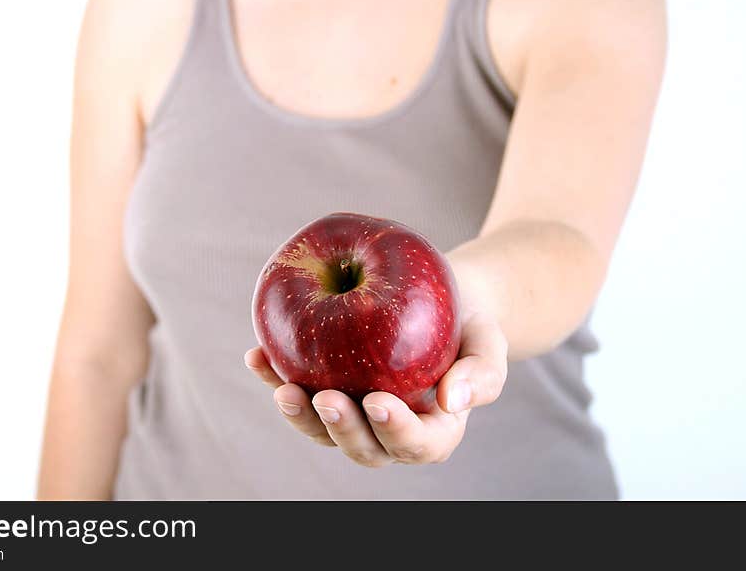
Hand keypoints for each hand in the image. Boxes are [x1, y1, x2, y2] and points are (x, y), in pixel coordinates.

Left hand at [244, 312, 507, 466]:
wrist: (441, 298)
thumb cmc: (469, 326)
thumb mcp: (489, 343)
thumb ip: (481, 374)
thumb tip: (453, 401)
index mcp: (432, 430)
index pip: (417, 444)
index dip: (396, 431)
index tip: (378, 401)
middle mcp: (388, 431)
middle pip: (363, 446)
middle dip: (341, 429)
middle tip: (325, 398)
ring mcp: (353, 413)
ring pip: (322, 429)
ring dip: (300, 415)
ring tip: (283, 389)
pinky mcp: (325, 387)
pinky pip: (298, 389)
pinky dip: (274, 377)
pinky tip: (257, 356)